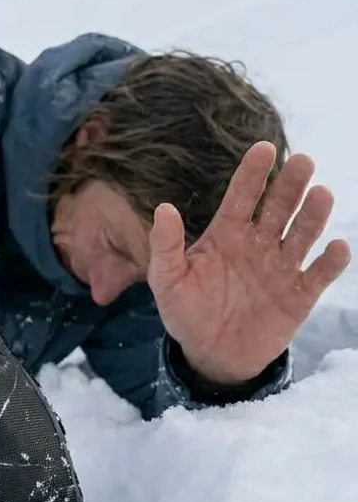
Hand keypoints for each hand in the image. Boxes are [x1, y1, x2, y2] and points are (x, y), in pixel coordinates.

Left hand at [147, 141, 350, 384]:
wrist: (208, 354)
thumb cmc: (185, 310)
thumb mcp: (166, 278)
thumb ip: (165, 245)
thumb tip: (163, 208)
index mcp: (226, 234)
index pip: (242, 197)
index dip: (253, 173)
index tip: (264, 148)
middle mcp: (257, 244)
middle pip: (278, 209)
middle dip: (290, 185)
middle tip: (303, 162)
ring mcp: (280, 268)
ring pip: (302, 235)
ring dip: (313, 216)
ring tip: (321, 194)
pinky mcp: (298, 295)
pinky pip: (317, 275)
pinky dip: (330, 262)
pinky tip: (337, 247)